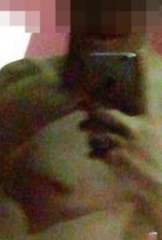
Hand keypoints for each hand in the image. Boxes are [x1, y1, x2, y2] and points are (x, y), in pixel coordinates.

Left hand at [80, 50, 161, 214]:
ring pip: (98, 133)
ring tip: (86, 130)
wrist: (161, 187)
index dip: (143, 70)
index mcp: (152, 121)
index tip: (138, 53)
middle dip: (94, 110)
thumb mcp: (161, 135)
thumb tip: (140, 123)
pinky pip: (96, 152)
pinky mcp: (113, 160)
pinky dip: (95, 153)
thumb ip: (151, 126)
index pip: (147, 90)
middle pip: (108, 113)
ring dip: (91, 132)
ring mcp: (122, 145)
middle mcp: (135, 129)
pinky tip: (96, 154)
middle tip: (85, 107)